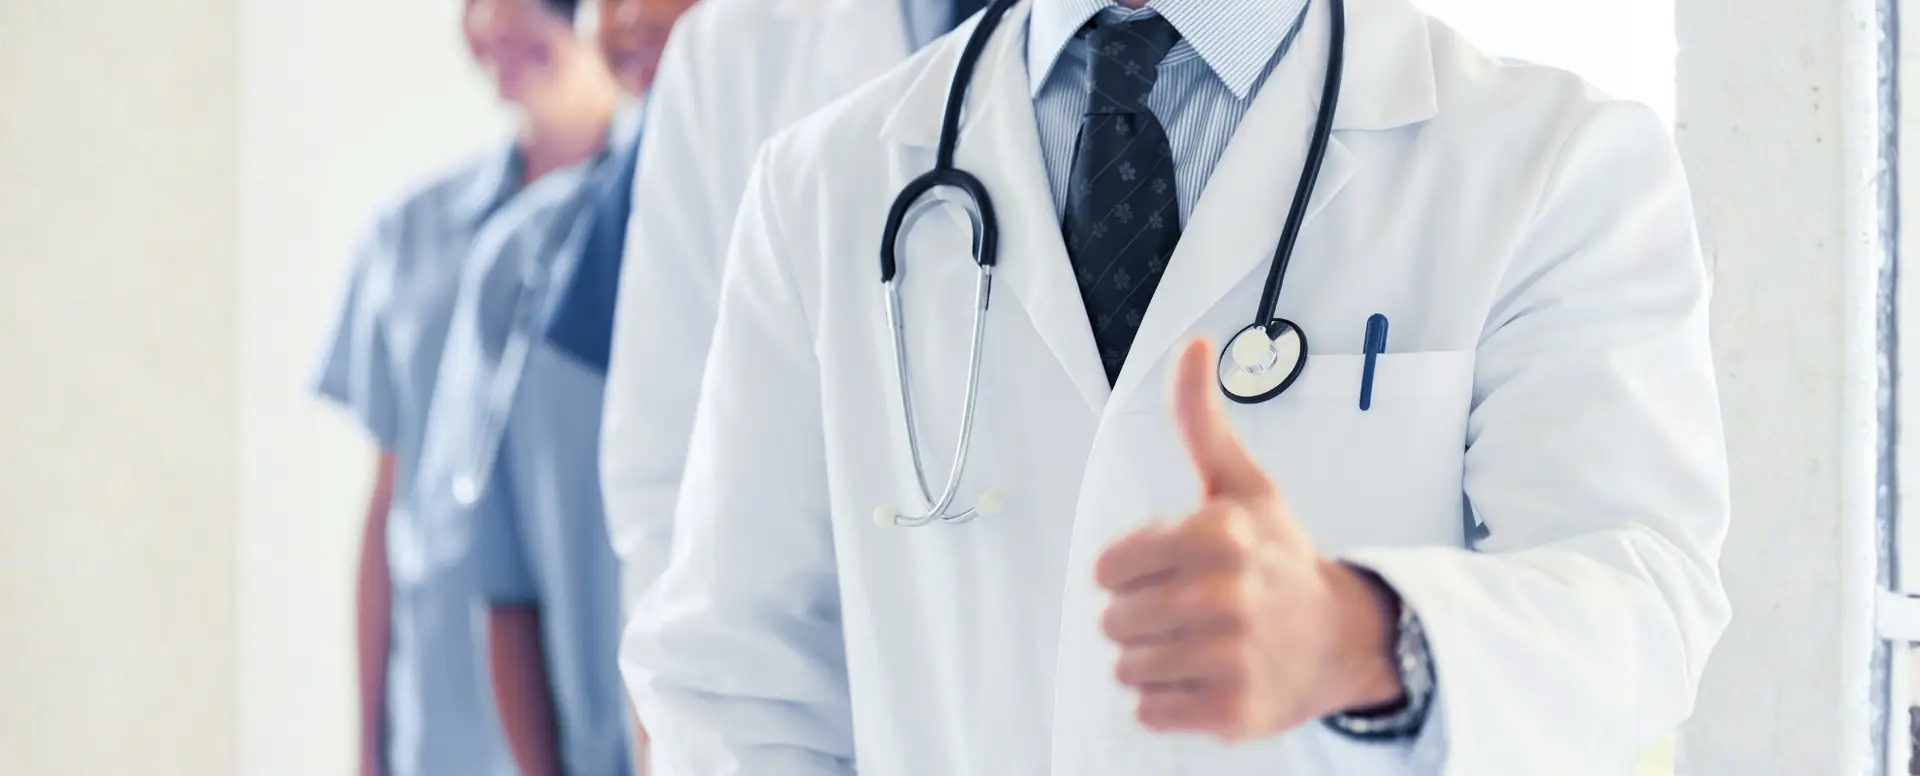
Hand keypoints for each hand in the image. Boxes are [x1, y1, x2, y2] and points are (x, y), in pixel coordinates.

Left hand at [1093, 339, 1404, 740]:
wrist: (1343, 639)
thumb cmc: (1279, 559)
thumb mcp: (1242, 485)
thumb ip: (1200, 421)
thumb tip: (1192, 346)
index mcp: (1218, 534)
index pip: (1109, 567)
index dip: (1130, 571)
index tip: (1169, 569)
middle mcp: (1226, 595)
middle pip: (1113, 621)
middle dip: (1140, 618)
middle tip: (1188, 611)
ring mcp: (1232, 657)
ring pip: (1128, 667)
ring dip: (1152, 660)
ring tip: (1198, 644)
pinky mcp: (1233, 711)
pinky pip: (1151, 711)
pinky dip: (1169, 702)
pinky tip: (1206, 676)